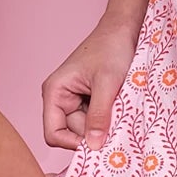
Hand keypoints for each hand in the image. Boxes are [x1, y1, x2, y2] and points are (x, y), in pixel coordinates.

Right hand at [42, 17, 139, 150]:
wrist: (123, 30)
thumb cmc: (112, 49)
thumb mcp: (107, 84)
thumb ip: (98, 115)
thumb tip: (93, 146)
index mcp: (55, 92)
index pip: (54, 134)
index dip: (73, 143)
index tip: (98, 142)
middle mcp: (59, 98)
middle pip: (72, 134)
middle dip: (93, 131)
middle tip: (116, 120)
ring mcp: (73, 100)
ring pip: (85, 129)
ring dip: (102, 125)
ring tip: (118, 108)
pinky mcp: (87, 101)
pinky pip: (94, 120)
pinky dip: (106, 118)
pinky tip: (117, 106)